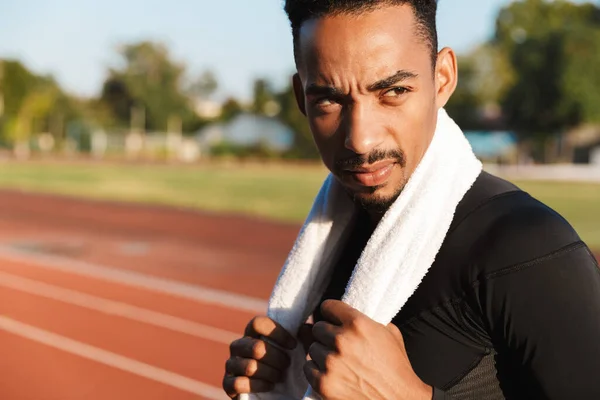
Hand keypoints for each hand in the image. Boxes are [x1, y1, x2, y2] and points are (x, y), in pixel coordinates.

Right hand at [223, 316, 296, 397]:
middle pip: (256, 347)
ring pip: (250, 366)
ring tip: (279, 377)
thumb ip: (304, 337)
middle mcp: (238, 346)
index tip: (293, 345)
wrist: (277, 393)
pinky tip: (269, 386)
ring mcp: (231, 365)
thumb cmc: (287, 366)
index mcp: (252, 333)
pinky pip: (238, 383)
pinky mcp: (227, 384)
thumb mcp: (298, 351)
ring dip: (270, 373)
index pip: (258, 323)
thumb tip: (305, 328)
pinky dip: (258, 385)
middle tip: (287, 365)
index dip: (277, 333)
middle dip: (277, 359)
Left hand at [303, 300, 432, 399]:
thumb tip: (345, 314)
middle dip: (327, 335)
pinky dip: (317, 371)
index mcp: (358, 324)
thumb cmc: (396, 369)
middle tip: (339, 345)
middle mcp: (342, 340)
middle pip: (317, 328)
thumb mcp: (389, 333)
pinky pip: (308, 368)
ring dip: (322, 354)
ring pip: (312, 348)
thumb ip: (366, 319)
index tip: (332, 320)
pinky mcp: (323, 383)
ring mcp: (331, 363)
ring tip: (339, 362)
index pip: (328, 306)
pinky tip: (332, 374)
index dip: (331, 314)